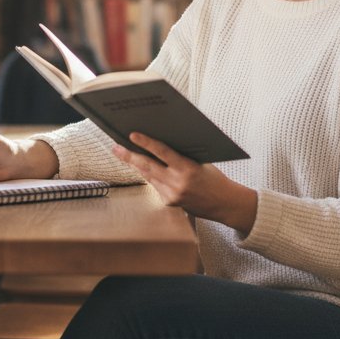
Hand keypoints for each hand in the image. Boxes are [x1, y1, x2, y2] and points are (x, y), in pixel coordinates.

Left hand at [111, 132, 257, 232]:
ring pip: (148, 176)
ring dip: (135, 165)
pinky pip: (155, 185)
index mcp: (188, 169)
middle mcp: (178, 183)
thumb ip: (181, 156)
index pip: (162, 152)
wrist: (224, 203)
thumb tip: (158, 145)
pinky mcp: (169, 203)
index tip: (132, 135)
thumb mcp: (200, 162)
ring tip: (123, 154)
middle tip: (116, 147)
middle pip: (147, 167)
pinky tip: (142, 168)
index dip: (146, 143)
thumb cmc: (214, 178)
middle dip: (129, 156)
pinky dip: (149, 175)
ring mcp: (172, 195)